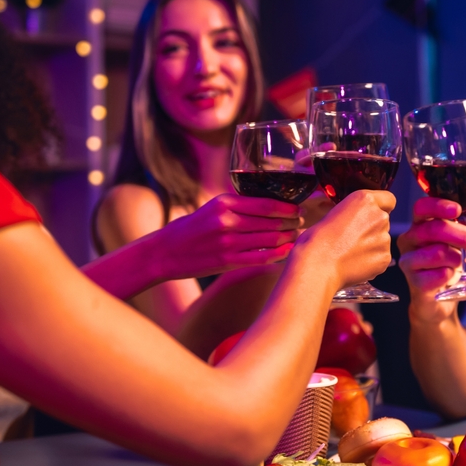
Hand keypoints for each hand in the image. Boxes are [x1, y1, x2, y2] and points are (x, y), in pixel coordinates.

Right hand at [157, 193, 301, 279]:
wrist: (164, 253)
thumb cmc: (189, 230)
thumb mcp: (211, 208)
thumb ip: (236, 206)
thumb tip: (268, 204)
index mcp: (224, 203)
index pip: (266, 203)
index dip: (287, 207)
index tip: (297, 208)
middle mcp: (227, 221)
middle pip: (272, 221)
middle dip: (291, 222)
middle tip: (301, 222)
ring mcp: (228, 243)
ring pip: (270, 239)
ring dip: (288, 238)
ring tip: (295, 236)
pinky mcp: (227, 262)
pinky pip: (261, 258)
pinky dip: (278, 254)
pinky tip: (286, 251)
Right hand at [297, 190, 394, 290]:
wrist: (318, 264)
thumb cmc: (317, 240)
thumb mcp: (333, 213)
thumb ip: (353, 213)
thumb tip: (356, 221)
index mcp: (365, 200)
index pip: (388, 199)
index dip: (381, 207)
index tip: (372, 214)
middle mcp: (379, 216)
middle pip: (383, 221)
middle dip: (372, 228)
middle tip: (352, 238)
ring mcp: (384, 238)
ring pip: (382, 240)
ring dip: (371, 245)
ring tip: (350, 253)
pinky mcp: (384, 257)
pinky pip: (381, 257)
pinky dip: (371, 260)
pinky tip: (354, 263)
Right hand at [397, 197, 465, 321]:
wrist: (438, 300)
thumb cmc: (446, 265)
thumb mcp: (462, 242)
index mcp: (419, 225)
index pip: (422, 207)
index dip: (439, 205)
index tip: (458, 210)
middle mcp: (409, 240)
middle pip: (434, 229)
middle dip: (463, 236)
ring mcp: (408, 261)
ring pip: (438, 252)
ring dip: (457, 258)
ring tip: (460, 264)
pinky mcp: (414, 282)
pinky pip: (438, 274)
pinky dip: (450, 275)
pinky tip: (449, 277)